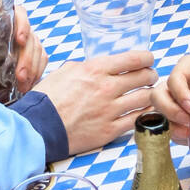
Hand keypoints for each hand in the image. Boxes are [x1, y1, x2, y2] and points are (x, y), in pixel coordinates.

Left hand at [0, 6, 46, 91]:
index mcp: (4, 16)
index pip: (20, 14)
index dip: (22, 24)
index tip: (19, 39)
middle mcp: (18, 27)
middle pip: (31, 37)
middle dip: (27, 58)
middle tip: (20, 76)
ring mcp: (26, 41)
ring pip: (37, 50)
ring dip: (33, 68)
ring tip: (23, 85)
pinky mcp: (31, 54)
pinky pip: (41, 60)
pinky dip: (38, 73)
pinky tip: (29, 85)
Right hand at [36, 51, 156, 153]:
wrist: (39, 126)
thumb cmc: (49, 97)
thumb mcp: (66, 70)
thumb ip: (87, 67)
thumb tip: (100, 66)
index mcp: (96, 69)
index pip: (134, 59)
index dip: (146, 58)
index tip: (148, 60)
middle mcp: (106, 88)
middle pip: (143, 77)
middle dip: (150, 75)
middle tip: (149, 77)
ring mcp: (110, 110)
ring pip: (144, 98)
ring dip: (150, 94)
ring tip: (148, 94)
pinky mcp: (109, 131)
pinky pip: (137, 120)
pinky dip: (144, 114)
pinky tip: (143, 111)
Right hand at [150, 55, 189, 142]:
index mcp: (187, 67)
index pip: (174, 78)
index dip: (180, 94)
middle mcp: (175, 84)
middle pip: (157, 96)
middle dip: (170, 111)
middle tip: (188, 120)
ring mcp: (174, 101)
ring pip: (159, 115)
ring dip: (174, 128)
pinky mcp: (177, 117)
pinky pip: (170, 129)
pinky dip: (182, 137)